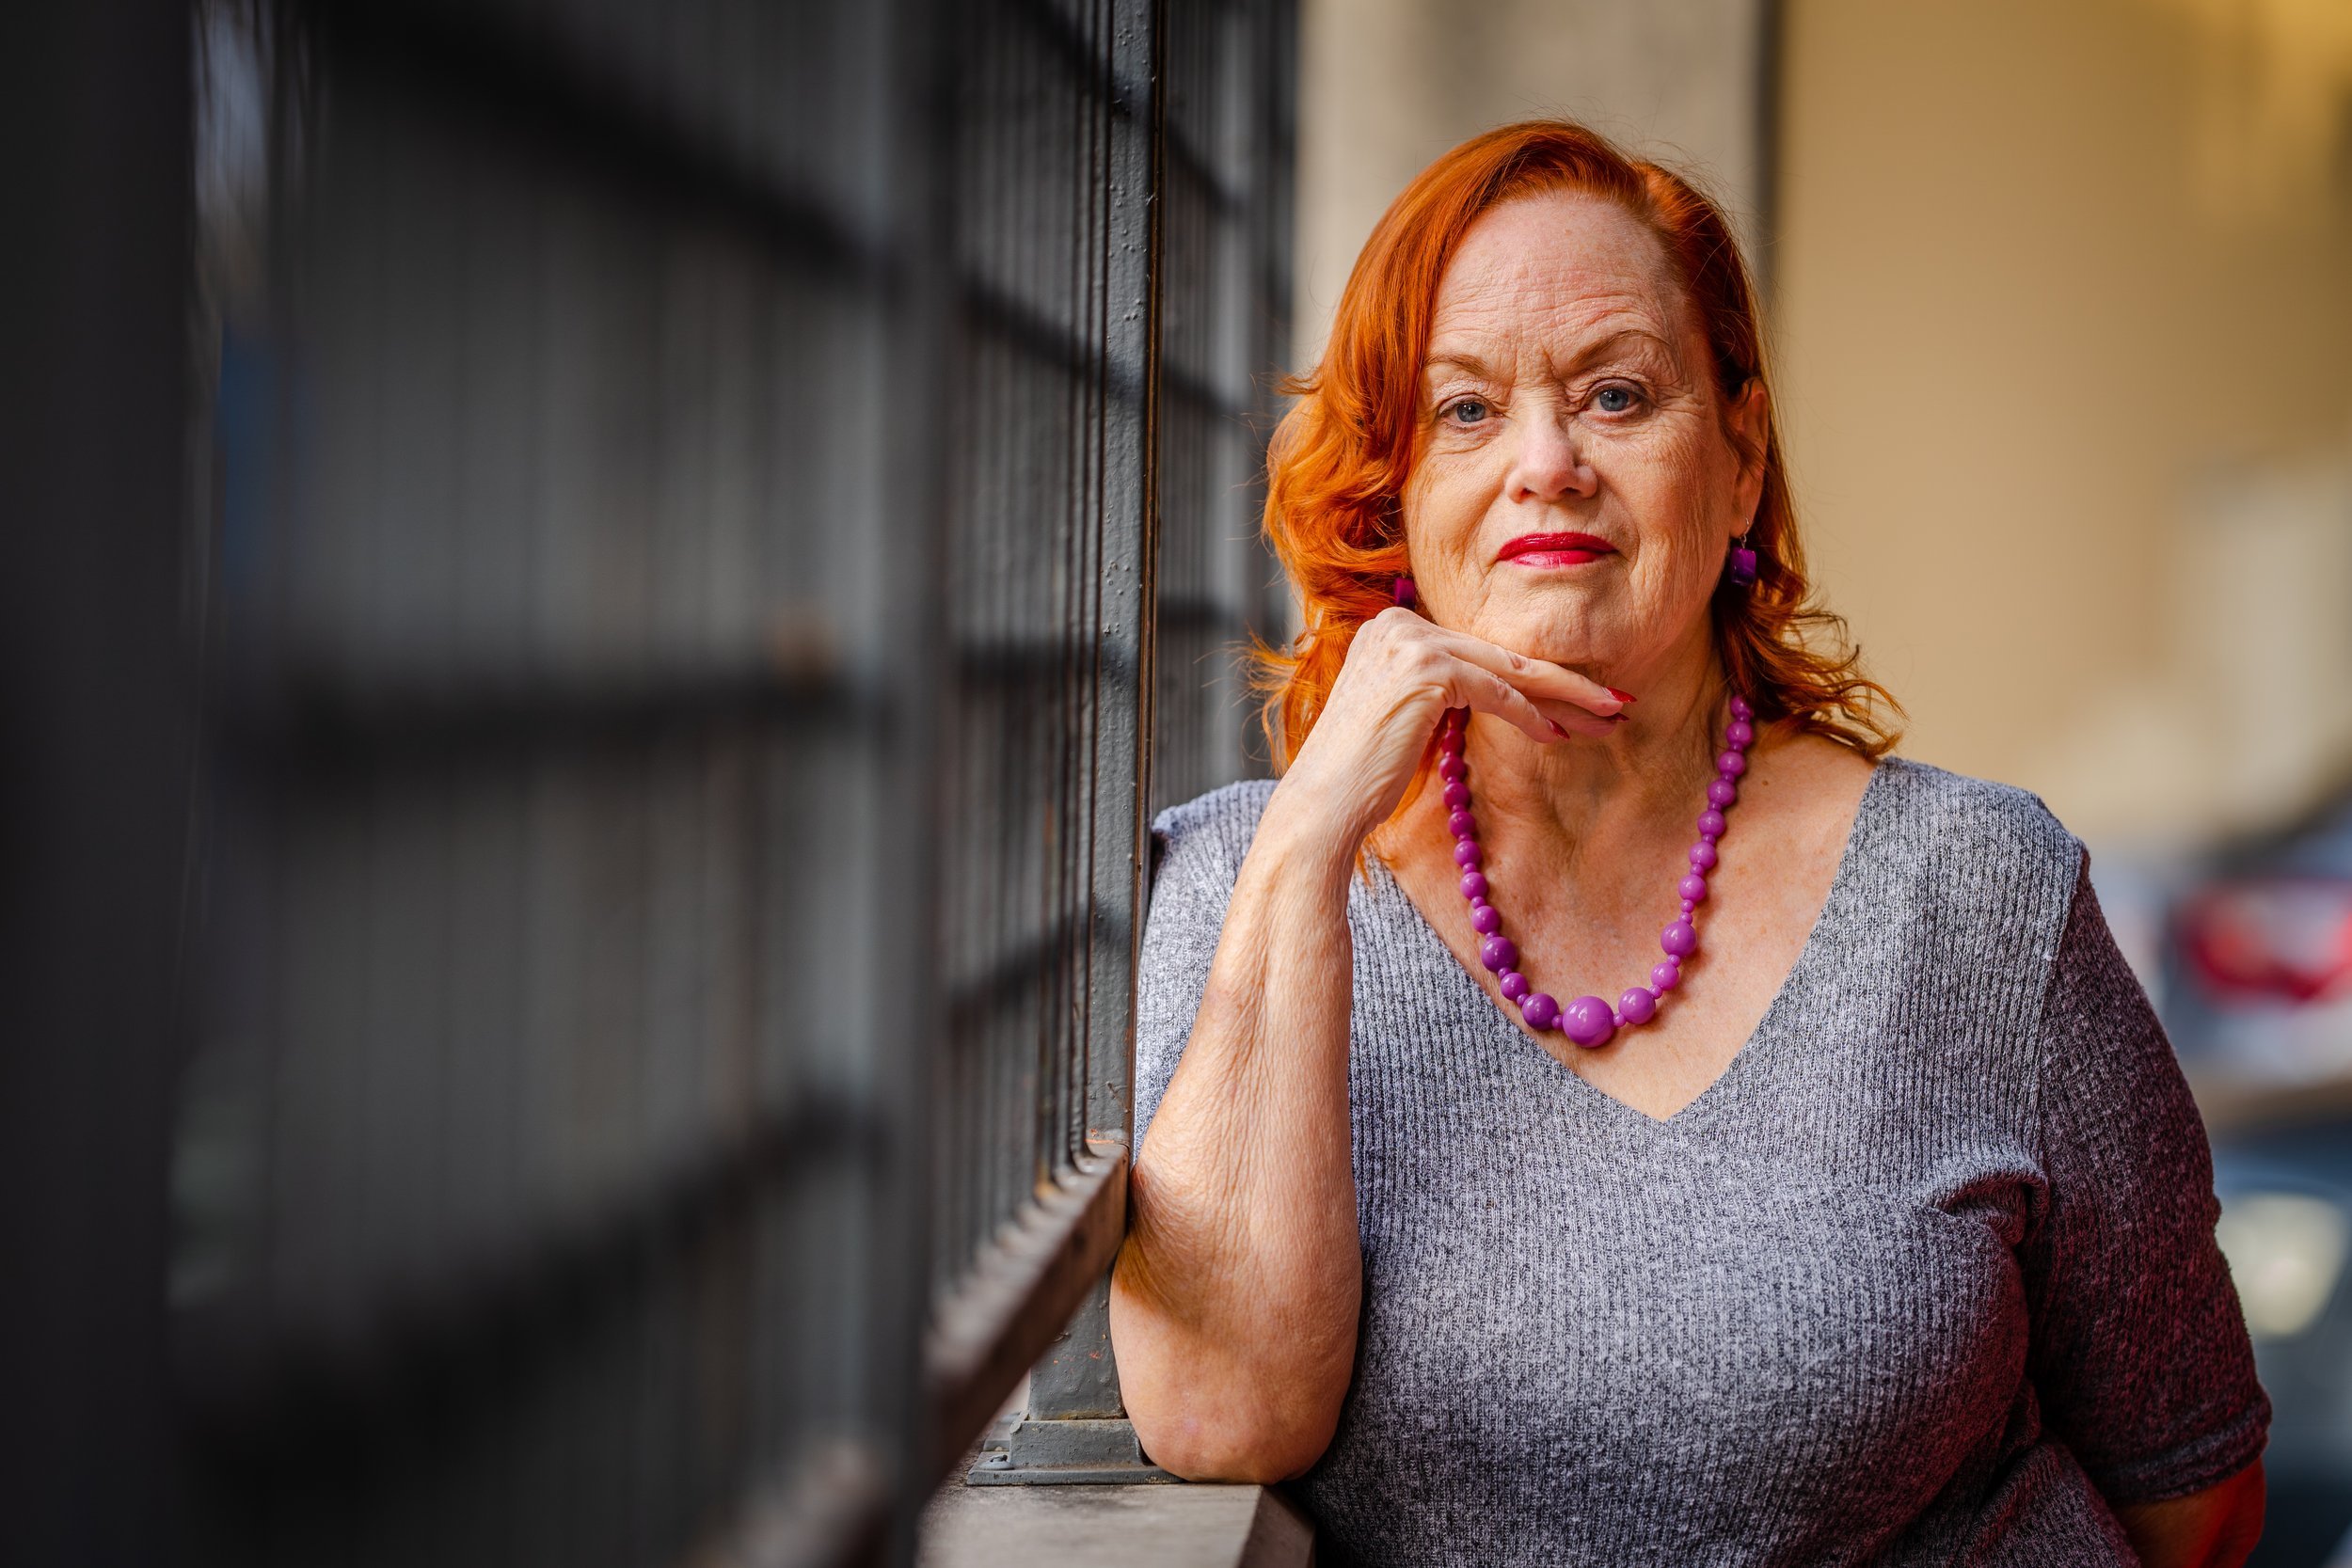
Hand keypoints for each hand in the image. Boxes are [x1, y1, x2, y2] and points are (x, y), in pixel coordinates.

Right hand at [1274, 607, 1626, 845]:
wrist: (1322, 804)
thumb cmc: (1362, 775)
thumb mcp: (1406, 717)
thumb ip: (1443, 692)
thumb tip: (1506, 694)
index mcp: (1391, 627)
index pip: (1478, 651)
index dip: (1533, 676)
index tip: (1578, 697)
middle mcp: (1397, 622)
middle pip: (1498, 654)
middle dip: (1563, 681)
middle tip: (1614, 699)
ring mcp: (1411, 641)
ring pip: (1507, 668)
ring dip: (1565, 696)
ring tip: (1609, 714)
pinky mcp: (1426, 668)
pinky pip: (1495, 691)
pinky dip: (1531, 714)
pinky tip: (1559, 733)